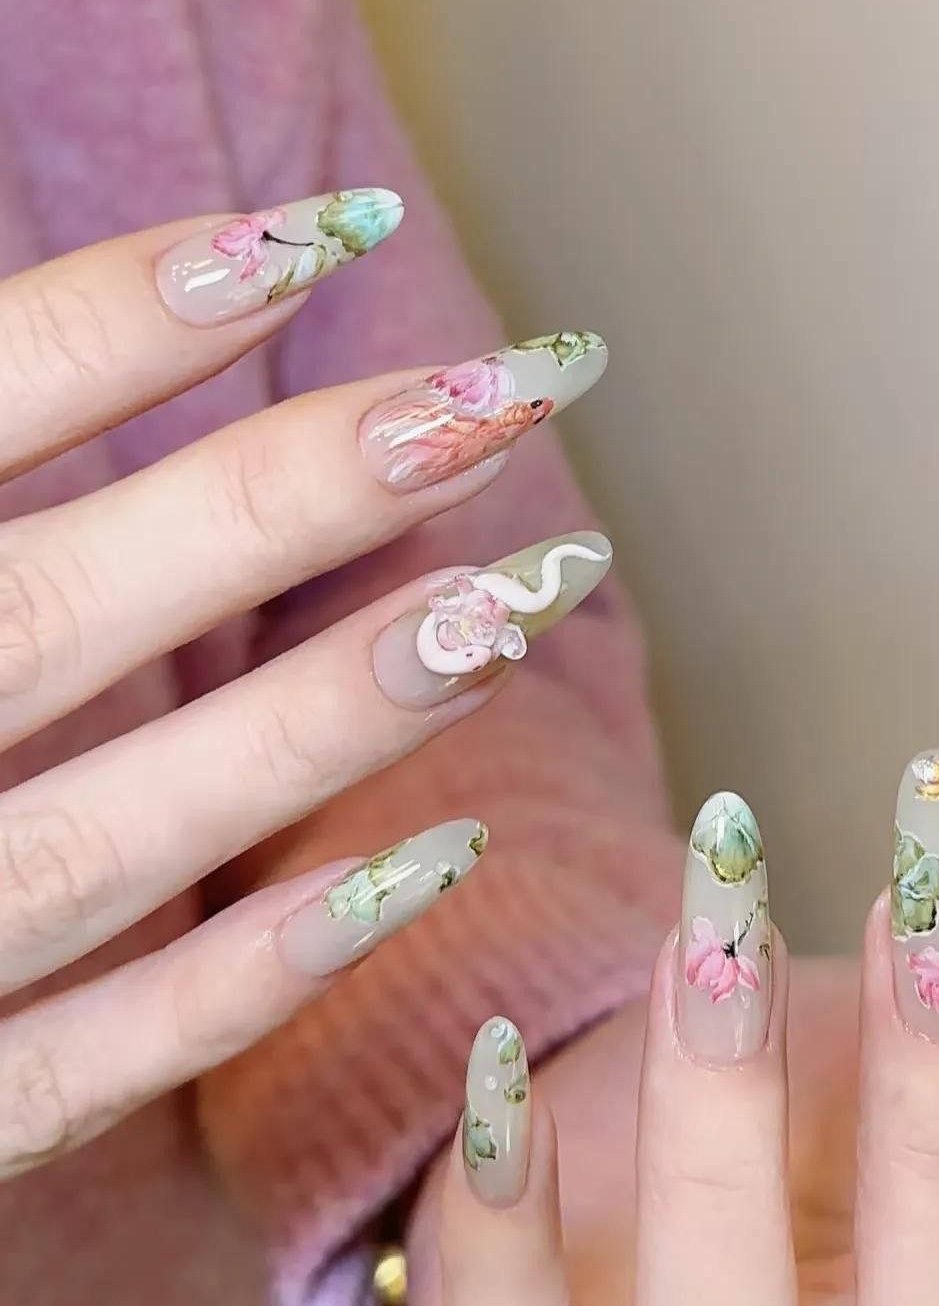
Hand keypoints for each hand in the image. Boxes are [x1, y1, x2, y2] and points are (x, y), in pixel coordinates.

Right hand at [0, 195, 608, 1175]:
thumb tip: (140, 305)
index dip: (119, 318)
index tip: (328, 237)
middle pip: (55, 614)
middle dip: (292, 499)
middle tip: (509, 396)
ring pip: (107, 839)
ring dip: (326, 721)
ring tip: (517, 602)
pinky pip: (85, 1068)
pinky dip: (251, 978)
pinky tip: (429, 864)